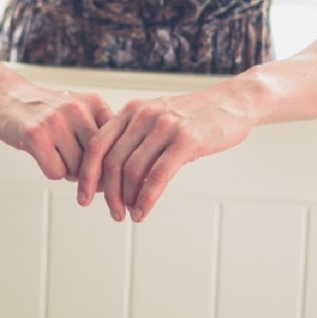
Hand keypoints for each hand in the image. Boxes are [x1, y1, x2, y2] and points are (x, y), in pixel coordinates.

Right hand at [0, 81, 112, 182]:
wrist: (6, 96)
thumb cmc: (46, 111)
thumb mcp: (79, 111)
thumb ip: (99, 134)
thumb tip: (113, 177)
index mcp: (94, 103)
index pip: (115, 144)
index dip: (111, 166)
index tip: (107, 179)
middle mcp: (77, 109)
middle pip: (97, 160)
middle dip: (90, 174)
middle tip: (78, 171)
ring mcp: (56, 121)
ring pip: (77, 169)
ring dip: (68, 172)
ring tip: (57, 156)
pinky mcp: (35, 134)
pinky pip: (56, 172)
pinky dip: (51, 171)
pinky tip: (43, 156)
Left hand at [76, 84, 257, 221]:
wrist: (233, 102)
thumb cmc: (194, 118)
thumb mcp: (158, 120)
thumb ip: (135, 141)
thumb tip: (113, 179)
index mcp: (131, 111)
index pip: (97, 145)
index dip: (86, 175)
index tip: (83, 198)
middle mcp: (143, 115)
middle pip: (111, 161)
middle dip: (108, 194)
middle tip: (114, 213)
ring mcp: (164, 126)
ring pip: (132, 170)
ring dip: (127, 199)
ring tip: (130, 215)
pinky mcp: (186, 139)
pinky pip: (158, 175)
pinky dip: (146, 198)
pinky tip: (143, 211)